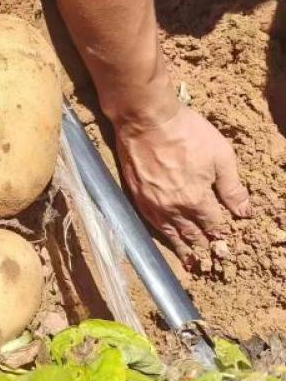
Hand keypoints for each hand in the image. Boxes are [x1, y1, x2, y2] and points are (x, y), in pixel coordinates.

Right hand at [113, 105, 251, 262]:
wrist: (146, 120)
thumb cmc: (187, 133)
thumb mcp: (220, 155)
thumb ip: (232, 188)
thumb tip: (243, 212)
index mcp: (197, 200)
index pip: (213, 225)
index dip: (221, 233)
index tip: (225, 240)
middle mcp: (174, 209)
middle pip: (192, 233)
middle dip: (203, 244)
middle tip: (209, 256)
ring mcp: (153, 204)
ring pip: (170, 233)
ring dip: (181, 247)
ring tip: (189, 260)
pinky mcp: (137, 196)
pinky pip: (152, 223)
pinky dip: (161, 235)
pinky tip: (165, 237)